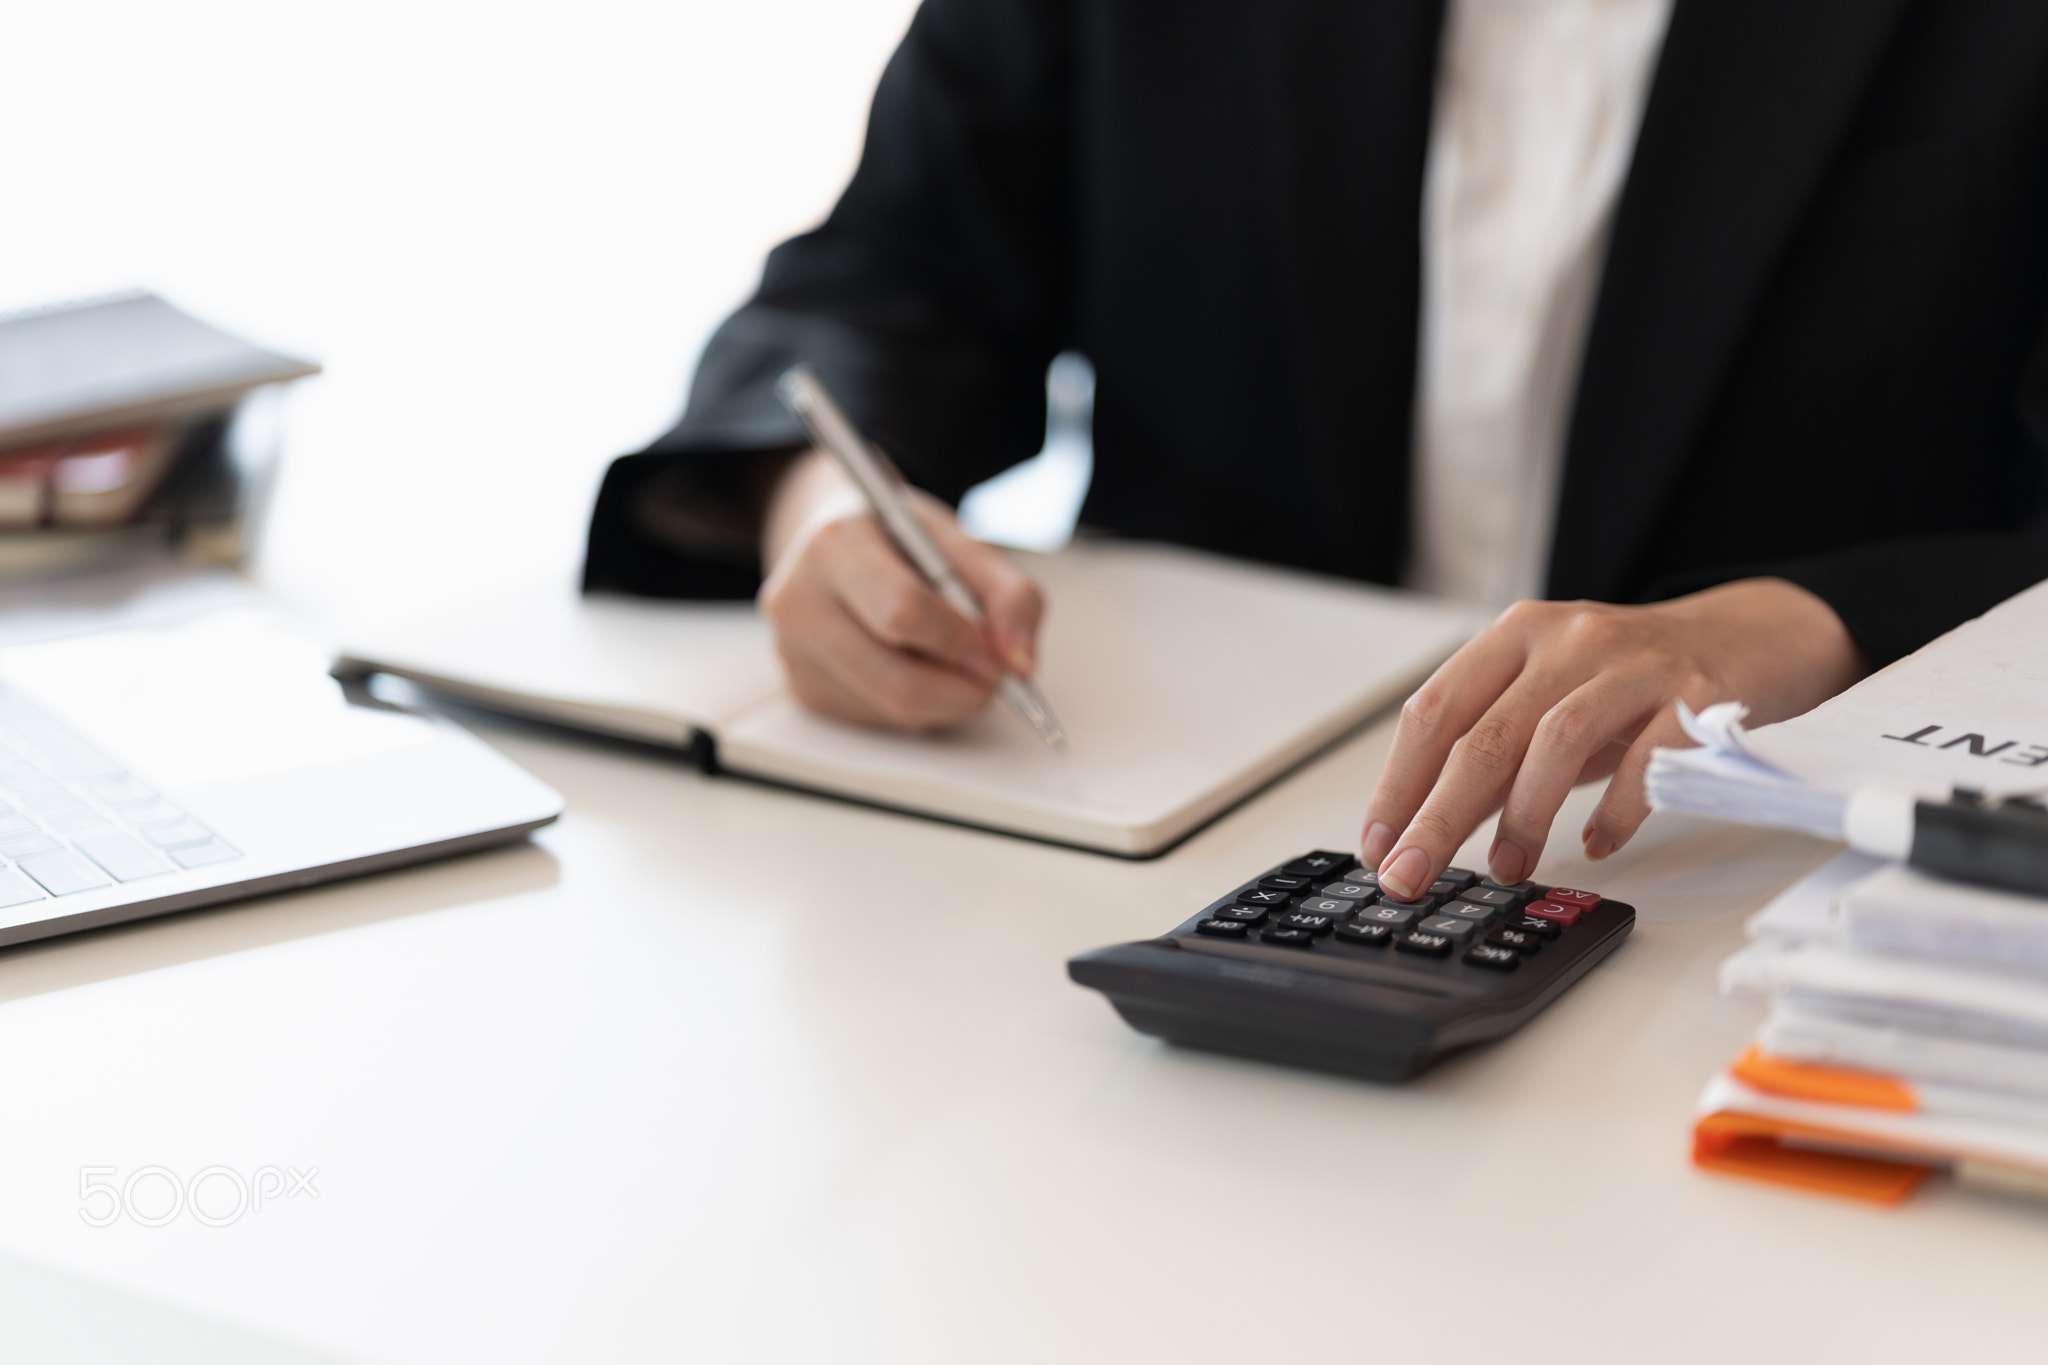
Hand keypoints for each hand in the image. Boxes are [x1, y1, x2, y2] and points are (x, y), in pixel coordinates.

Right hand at [757, 448, 1042, 729]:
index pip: (902, 613)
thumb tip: (1022, 666)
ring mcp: (794, 653)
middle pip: (897, 683)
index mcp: (834, 545)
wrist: (834, 542)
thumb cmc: (898, 539)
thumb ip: (1009, 595)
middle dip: (963, 690)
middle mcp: (799, 601)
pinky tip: (914, 665)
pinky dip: (918, 706)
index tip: (994, 649)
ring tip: (949, 657)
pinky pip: (881, 721)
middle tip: (993, 676)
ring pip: (894, 710)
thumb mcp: (960, 543)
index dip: (960, 641)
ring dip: (945, 700)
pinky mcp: (805, 691)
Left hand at [1360, 579, 1865, 899]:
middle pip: (1485, 734)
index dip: (1399, 783)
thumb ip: (1496, 752)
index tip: (1378, 845)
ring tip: (1508, 868)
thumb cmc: (1633, 681)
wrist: (1750, 637)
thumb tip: (1426, 831)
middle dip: (1439, 817)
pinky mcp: (1695, 693)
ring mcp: (1632, 662)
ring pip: (1555, 740)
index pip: (1435, 711)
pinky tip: (1597, 844)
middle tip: (1411, 876)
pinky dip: (1616, 812)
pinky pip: (1646, 761)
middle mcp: (1568, 638)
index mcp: (1517, 634)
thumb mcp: (1552, 700)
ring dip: (1522, 815)